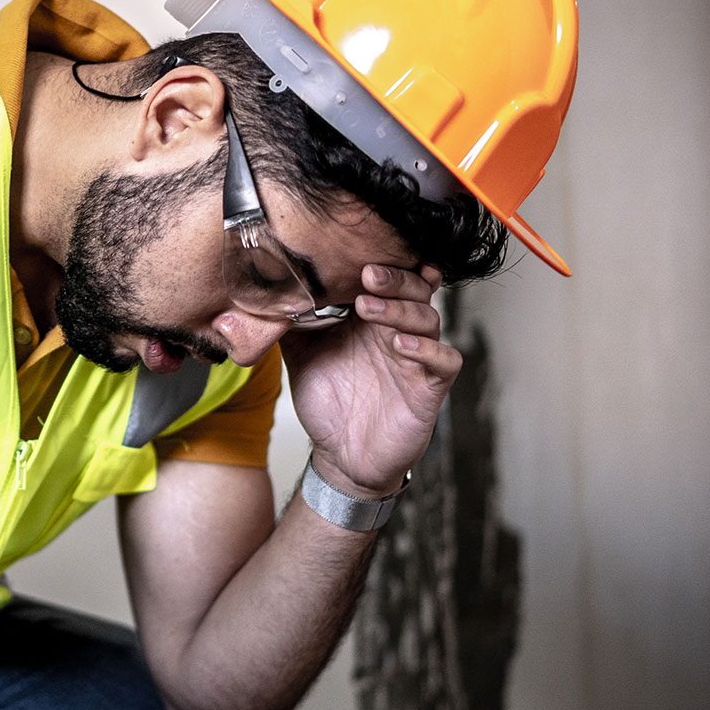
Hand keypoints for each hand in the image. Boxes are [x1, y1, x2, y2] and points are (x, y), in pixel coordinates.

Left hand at [279, 264, 460, 496]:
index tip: (359, 253)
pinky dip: (428, 349)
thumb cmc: (329, 401)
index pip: (390, 279)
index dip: (383, 263)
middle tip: (367, 274)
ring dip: (401, 310)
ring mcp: (417, 358)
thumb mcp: (301, 354)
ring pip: (429, 319)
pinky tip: (402, 346)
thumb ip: (290, 322)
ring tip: (369, 308)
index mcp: (372, 319)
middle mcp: (397, 332)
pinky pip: (445, 360)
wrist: (341, 455)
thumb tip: (264, 290)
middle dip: (394, 278)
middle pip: (415, 290)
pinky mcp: (430, 388)